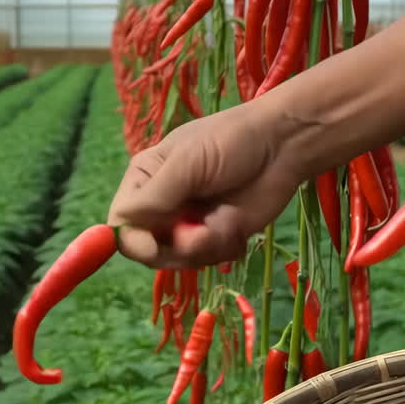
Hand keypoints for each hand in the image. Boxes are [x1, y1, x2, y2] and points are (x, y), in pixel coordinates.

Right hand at [107, 100, 307, 268]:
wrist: (283, 146)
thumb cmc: (231, 142)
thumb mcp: (188, 162)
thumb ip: (155, 195)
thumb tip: (121, 226)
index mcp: (145, 180)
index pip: (122, 222)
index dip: (133, 240)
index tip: (153, 246)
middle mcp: (161, 206)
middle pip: (147, 249)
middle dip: (176, 247)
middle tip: (203, 235)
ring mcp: (189, 224)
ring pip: (178, 260)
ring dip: (203, 248)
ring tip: (227, 222)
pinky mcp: (216, 238)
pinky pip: (206, 261)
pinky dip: (222, 249)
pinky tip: (236, 227)